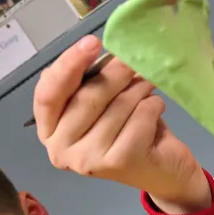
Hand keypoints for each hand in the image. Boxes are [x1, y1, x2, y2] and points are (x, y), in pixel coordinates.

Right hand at [33, 35, 211, 213]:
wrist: (165, 172)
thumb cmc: (130, 132)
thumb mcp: (104, 104)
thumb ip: (89, 83)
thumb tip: (98, 50)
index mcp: (50, 130)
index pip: (48, 93)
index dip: (68, 64)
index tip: (92, 41)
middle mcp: (61, 149)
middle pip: (87, 96)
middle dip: (115, 72)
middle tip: (135, 61)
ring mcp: (88, 160)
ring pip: (118, 105)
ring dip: (139, 88)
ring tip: (148, 87)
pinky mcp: (118, 162)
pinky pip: (140, 116)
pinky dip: (153, 105)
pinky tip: (156, 110)